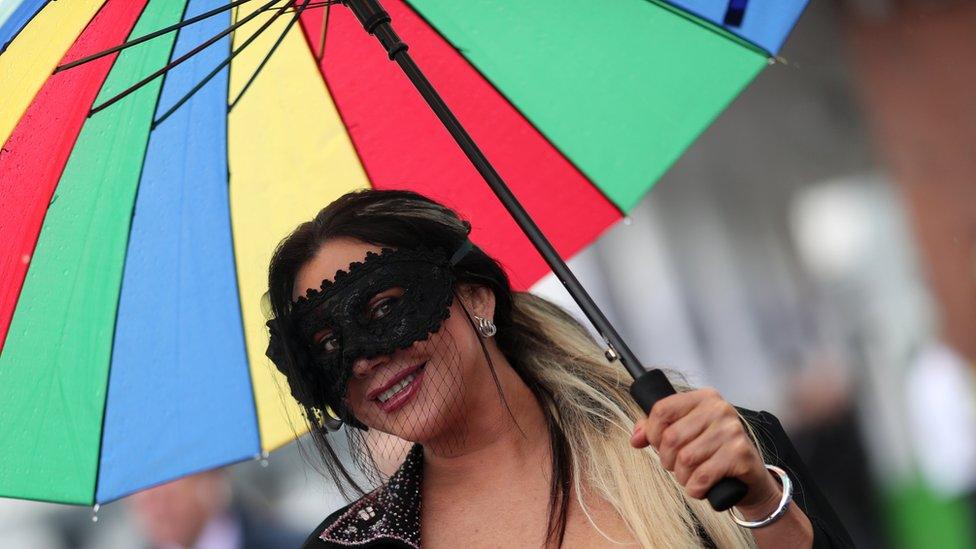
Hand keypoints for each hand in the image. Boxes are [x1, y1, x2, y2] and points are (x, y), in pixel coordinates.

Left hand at [629, 388, 781, 515]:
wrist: (749, 475)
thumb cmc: (713, 451)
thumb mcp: (686, 433)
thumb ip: (655, 430)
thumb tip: (635, 438)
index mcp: (703, 398)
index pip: (662, 409)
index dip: (652, 432)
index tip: (657, 445)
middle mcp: (719, 409)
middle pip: (671, 437)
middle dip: (667, 459)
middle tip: (676, 465)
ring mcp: (731, 430)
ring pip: (685, 459)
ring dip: (682, 476)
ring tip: (691, 476)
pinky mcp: (740, 453)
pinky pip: (702, 476)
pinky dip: (695, 488)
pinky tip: (701, 487)